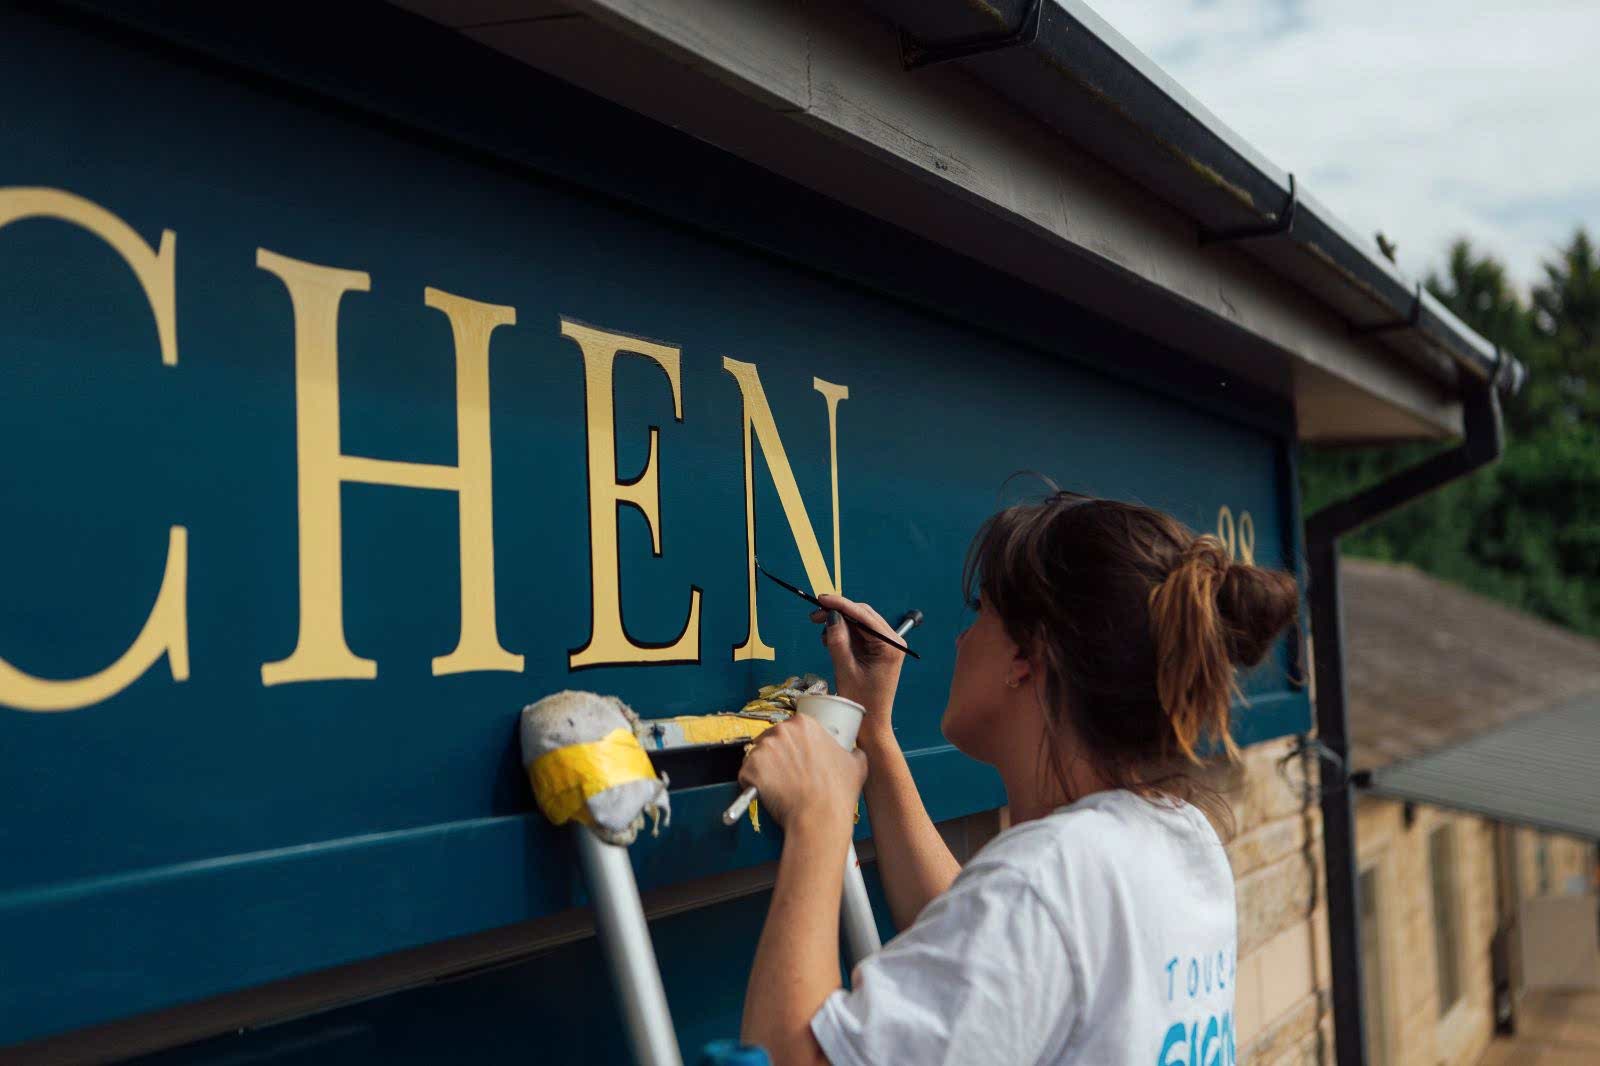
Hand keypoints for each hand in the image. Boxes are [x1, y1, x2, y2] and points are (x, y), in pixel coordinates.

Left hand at [738, 714, 866, 831]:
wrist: (819, 818)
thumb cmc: (837, 793)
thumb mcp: (857, 764)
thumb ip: (853, 752)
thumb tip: (854, 753)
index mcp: (804, 724)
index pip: (790, 728)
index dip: (792, 744)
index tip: (794, 757)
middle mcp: (780, 731)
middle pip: (771, 739)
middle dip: (776, 755)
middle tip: (786, 774)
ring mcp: (762, 749)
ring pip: (756, 755)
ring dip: (763, 769)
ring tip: (778, 786)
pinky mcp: (749, 768)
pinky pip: (745, 774)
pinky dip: (751, 784)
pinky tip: (765, 793)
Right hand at [810, 593, 904, 747]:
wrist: (871, 725)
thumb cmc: (861, 702)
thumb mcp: (846, 669)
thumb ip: (838, 640)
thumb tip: (831, 616)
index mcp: (890, 645)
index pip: (864, 615)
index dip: (841, 604)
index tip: (822, 599)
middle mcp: (892, 641)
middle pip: (863, 615)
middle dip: (838, 613)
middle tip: (814, 616)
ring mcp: (885, 645)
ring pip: (859, 623)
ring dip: (839, 623)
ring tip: (822, 633)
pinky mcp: (877, 651)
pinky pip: (859, 634)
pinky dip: (843, 633)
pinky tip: (830, 640)